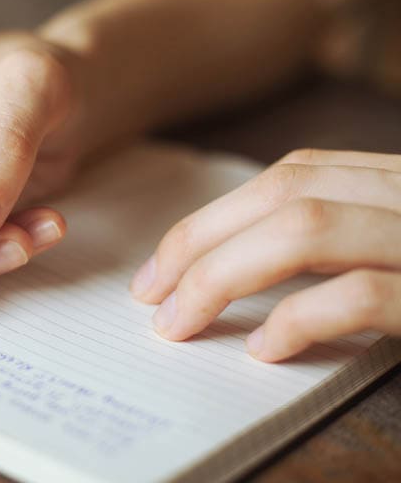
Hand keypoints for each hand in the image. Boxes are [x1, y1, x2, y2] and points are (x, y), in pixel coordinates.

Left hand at [130, 148, 400, 361]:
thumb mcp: (398, 245)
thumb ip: (348, 237)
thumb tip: (239, 266)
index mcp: (400, 180)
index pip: (292, 176)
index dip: (216, 217)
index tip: (162, 265)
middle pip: (285, 194)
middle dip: (199, 242)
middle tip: (149, 294)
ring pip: (306, 229)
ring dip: (222, 276)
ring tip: (179, 323)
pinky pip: (358, 295)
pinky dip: (297, 319)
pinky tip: (262, 349)